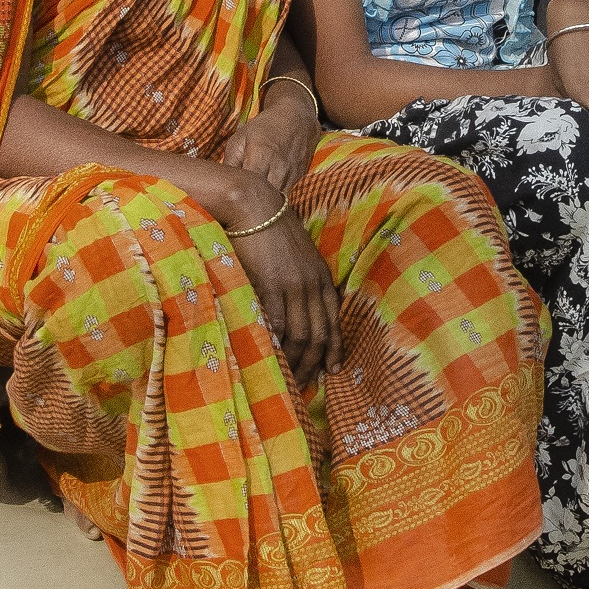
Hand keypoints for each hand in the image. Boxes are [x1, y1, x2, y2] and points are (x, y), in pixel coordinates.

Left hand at [219, 82, 319, 196]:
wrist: (296, 118)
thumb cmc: (263, 127)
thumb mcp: (240, 139)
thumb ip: (230, 164)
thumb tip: (220, 185)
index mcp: (261, 157)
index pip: (249, 188)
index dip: (239, 198)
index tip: (229, 201)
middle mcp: (279, 169)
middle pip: (264, 200)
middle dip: (251, 206)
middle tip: (239, 207)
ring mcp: (292, 176)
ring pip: (276, 202)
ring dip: (264, 205)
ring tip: (251, 205)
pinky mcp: (300, 179)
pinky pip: (286, 196)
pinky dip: (275, 200)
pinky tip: (266, 198)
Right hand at [223, 191, 341, 384]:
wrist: (253, 204)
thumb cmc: (269, 228)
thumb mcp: (296, 255)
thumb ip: (301, 279)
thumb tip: (295, 306)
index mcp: (322, 276)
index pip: (334, 320)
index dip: (335, 348)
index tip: (333, 369)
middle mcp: (313, 283)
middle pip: (320, 334)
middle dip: (315, 363)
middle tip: (305, 384)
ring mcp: (293, 285)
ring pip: (301, 334)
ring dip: (296, 361)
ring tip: (288, 379)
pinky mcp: (271, 285)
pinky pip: (278, 323)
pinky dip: (277, 344)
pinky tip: (272, 358)